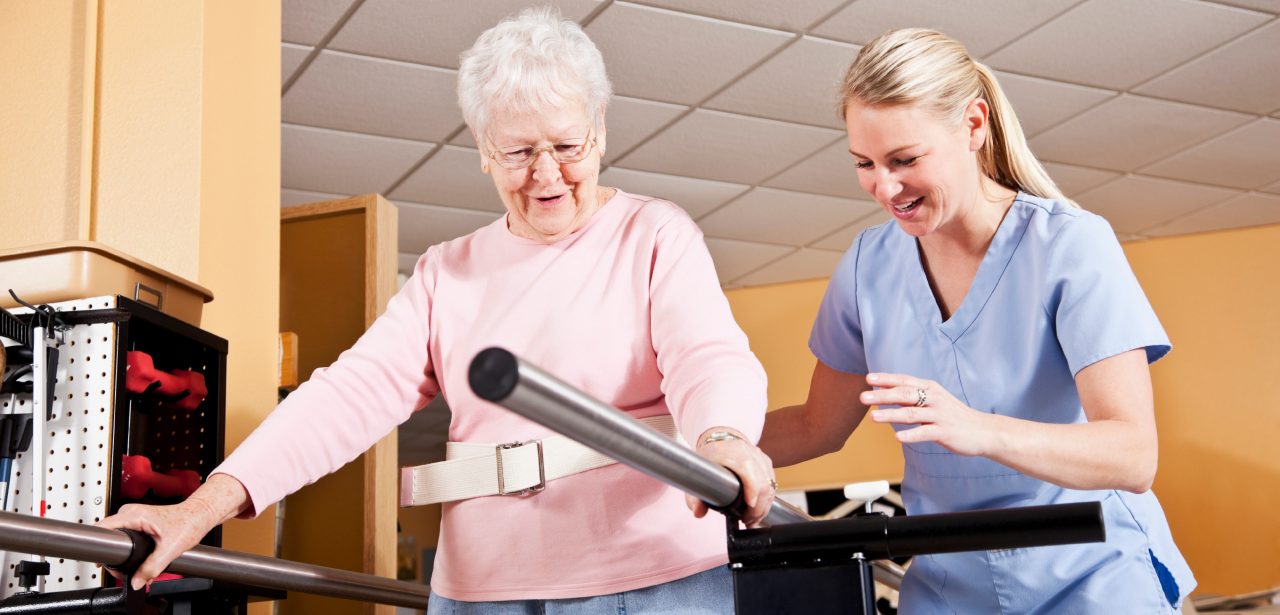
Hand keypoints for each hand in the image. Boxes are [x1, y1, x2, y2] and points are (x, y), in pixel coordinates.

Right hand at [97, 500, 216, 589]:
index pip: (102, 529)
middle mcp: (131, 512)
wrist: (200, 515)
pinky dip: (130, 549)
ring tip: (136, 564)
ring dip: (124, 554)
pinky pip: (125, 536)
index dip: (99, 547)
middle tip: (126, 569)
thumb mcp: (170, 549)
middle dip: (116, 557)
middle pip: (108, 537)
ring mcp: (133, 516)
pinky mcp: (138, 521)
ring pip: (117, 539)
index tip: (103, 562)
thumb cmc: (189, 523)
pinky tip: (140, 558)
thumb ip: (151, 568)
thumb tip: (136, 581)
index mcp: (134, 515)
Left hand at [686, 428, 776, 526]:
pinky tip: (758, 508)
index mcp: (732, 454)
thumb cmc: (708, 456)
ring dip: (765, 506)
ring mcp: (760, 457)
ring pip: (771, 485)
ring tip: (752, 519)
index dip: (752, 494)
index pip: (750, 473)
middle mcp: (750, 453)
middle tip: (748, 522)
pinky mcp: (766, 461)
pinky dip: (767, 498)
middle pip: (764, 484)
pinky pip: (772, 482)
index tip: (747, 511)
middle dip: (759, 508)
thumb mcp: (696, 473)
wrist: (719, 437)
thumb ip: (694, 496)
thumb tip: (698, 512)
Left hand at [862, 372, 996, 456]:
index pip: (904, 381)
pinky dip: (911, 435)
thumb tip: (884, 393)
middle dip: (882, 396)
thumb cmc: (953, 416)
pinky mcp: (945, 432)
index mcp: (930, 389)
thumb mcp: (933, 400)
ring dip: (891, 415)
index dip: (886, 379)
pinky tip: (897, 437)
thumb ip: (912, 397)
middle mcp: (934, 399)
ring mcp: (940, 415)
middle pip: (905, 395)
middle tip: (863, 398)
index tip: (868, 378)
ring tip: (873, 418)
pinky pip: (925, 433)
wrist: (983, 431)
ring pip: (911, 414)